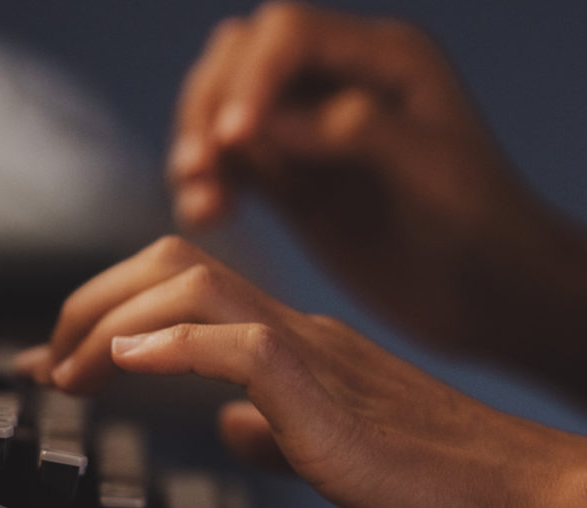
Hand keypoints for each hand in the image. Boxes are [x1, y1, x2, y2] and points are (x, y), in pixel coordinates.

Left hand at [17, 236, 586, 507]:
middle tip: (47, 359)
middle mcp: (297, 335)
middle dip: (91, 302)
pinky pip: (242, 347)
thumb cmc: (439, 478)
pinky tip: (128, 365)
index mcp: (295, 345)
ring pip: (194, 289)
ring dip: (113, 321)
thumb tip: (226, 424)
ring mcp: (315, 359)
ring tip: (69, 370)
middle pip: (174, 267)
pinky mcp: (330, 401)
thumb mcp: (329, 444)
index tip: (58, 355)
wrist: (524, 499)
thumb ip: (273, 424)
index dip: (108, 311)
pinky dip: (175, 347)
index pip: (184, 292)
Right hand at [167, 1, 586, 393]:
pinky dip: (205, 184)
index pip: (287, 35)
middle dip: (210, 107)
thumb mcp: (430, 167)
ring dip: (198, 147)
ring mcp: (309, 135)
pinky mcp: (292, 183)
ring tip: (205, 197)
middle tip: (204, 165)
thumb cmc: (479, 227)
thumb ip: (350, 130)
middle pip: (240, 60)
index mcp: (382, 59)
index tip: (234, 137)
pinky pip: (230, 166)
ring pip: (223, 111)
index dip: (250, 77)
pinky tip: (209, 216)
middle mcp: (337, 84)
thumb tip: (256, 123)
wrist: (487, 293)